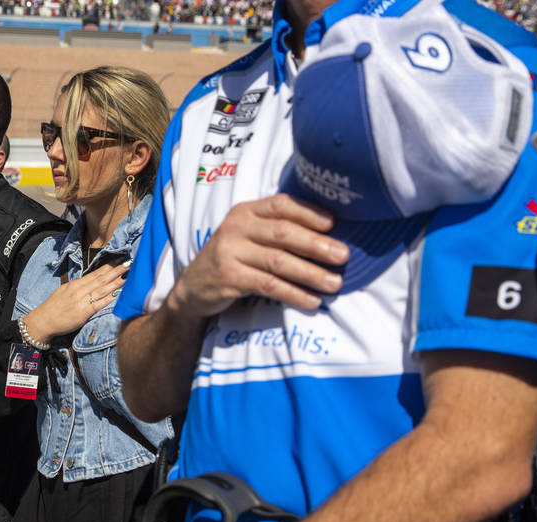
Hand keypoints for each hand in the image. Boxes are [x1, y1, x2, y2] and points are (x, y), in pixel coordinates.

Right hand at [22, 261, 129, 344]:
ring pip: (102, 289)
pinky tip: (118, 293)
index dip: (108, 266)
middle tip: (128, 263)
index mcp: (75, 284)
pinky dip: (108, 298)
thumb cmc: (53, 308)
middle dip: (116, 270)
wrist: (43, 321)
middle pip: (101, 278)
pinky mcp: (83, 313)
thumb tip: (90, 283)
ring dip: (115, 282)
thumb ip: (78, 287)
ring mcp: (81, 301)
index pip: (95, 273)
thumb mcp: (64, 292)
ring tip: (127, 275)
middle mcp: (79, 290)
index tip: (119, 260)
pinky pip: (98, 304)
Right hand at [167, 194, 347, 315]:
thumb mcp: (248, 235)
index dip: (309, 213)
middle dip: (317, 245)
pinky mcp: (228, 278)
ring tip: (334, 283)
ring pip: (278, 262)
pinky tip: (311, 301)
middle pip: (283, 233)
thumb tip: (328, 235)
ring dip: (310, 273)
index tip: (334, 224)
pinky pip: (268, 285)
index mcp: (245, 211)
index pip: (281, 204)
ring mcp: (229, 253)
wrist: (193, 287)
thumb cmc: (232, 258)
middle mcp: (236, 228)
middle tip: (343, 256)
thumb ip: (276, 229)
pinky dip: (293, 294)